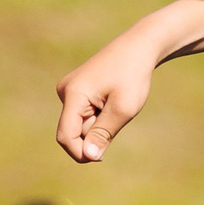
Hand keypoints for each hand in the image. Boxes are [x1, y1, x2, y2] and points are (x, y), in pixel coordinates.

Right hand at [55, 33, 159, 162]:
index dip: (81, 152)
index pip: (66, 136)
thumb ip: (103, 134)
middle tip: (118, 117)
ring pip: (80, 124)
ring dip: (99, 124)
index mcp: (73, 94)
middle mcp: (65, 91)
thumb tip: (88, 156)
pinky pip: (84, 114)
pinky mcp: (76, 90)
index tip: (103, 157)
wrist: (138, 47)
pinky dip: (99, 116)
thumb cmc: (133, 75)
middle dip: (95, 134)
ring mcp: (69, 89)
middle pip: (74, 131)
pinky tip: (111, 100)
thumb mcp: (123, 109)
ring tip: (116, 104)